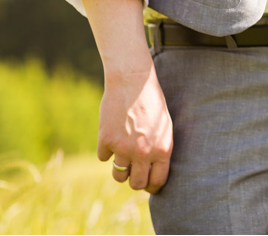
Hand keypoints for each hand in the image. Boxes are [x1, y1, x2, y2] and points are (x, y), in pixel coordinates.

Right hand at [79, 0, 172, 192]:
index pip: (157, 181)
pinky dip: (106, 150)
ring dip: (119, 169)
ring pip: (118, 175)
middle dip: (134, 181)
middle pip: (136, 184)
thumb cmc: (152, 102)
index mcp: (162, 149)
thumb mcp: (164, 127)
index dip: (152, 185)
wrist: (133, 81)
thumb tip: (152, 170)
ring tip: (122, 156)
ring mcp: (123, 148)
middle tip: (133, 172)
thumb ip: (158, 149)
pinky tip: (112, 135)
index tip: (147, 183)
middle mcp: (143, 152)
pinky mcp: (106, 140)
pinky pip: (103, 157)